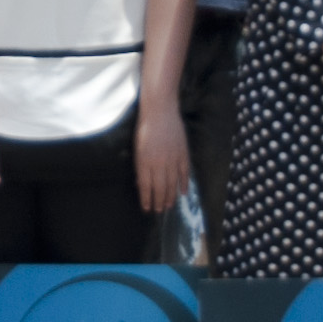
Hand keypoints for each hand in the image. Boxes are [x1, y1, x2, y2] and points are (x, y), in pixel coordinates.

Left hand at [134, 98, 191, 214]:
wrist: (160, 111)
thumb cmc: (145, 129)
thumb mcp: (137, 149)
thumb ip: (140, 167)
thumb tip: (141, 185)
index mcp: (144, 161)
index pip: (146, 186)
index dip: (146, 199)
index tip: (147, 208)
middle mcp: (158, 163)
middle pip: (160, 188)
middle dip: (159, 201)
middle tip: (159, 210)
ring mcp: (172, 159)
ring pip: (172, 183)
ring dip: (171, 197)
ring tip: (169, 206)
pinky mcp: (183, 154)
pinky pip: (184, 173)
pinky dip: (184, 184)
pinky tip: (183, 193)